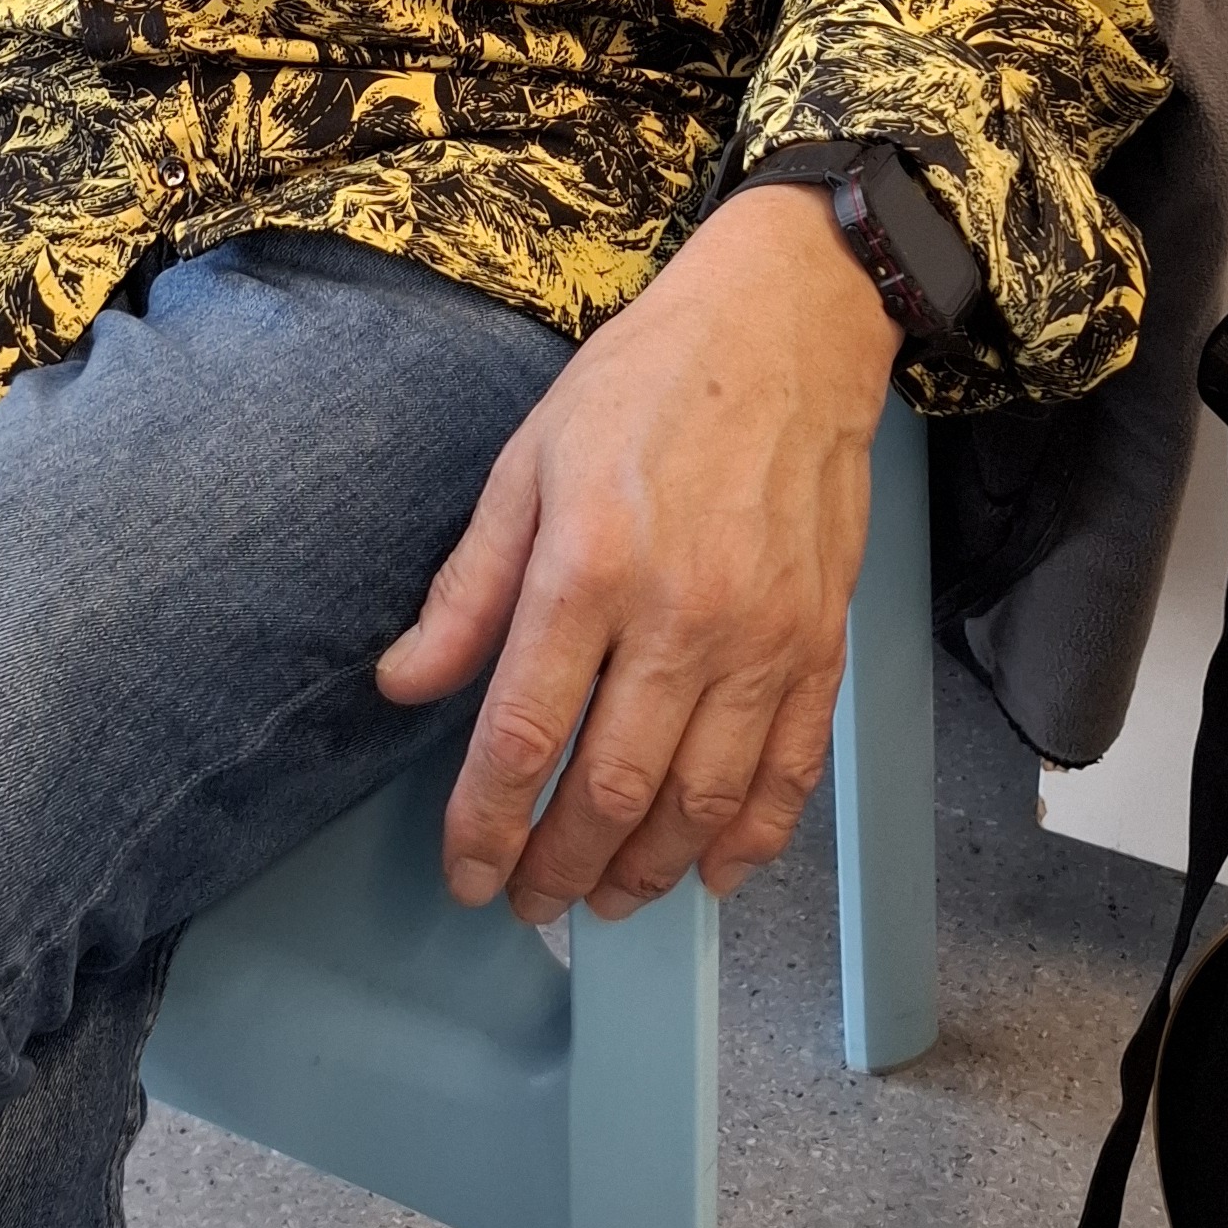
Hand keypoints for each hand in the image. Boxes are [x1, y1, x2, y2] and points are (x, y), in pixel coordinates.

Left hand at [377, 181, 900, 917]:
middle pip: (613, 788)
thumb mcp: (528, 461)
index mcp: (591, 564)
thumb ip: (470, 587)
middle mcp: (682, 615)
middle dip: (559, 866)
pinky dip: (750, 840)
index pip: (526, 733)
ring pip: (702, 802)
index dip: (486, 824)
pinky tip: (711, 871)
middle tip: (528, 900)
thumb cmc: (646, 383)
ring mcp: (764, 638)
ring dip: (648, 871)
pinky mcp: (823, 642)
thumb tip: (404, 684)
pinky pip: (788, 772)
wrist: (787, 327)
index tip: (465, 873)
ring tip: (605, 897)